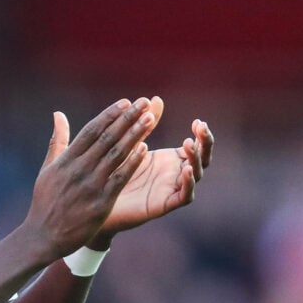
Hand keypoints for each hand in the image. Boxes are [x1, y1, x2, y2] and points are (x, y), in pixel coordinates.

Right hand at [23, 98, 153, 258]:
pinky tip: (145, 150)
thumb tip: (58, 114)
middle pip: (107, 138)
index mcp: (66, 160)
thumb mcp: (47, 168)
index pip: (91, 131)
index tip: (126, 102)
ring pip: (116, 155)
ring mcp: (91, 185)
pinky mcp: (101, 202)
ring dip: (134, 135)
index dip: (110, 115)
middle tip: (144, 103)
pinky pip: (120, 178)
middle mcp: (79, 169)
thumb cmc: (45, 202)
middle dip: (127, 119)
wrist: (43, 236)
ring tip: (150, 120)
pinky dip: (132, 163)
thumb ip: (57, 140)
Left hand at [87, 97, 213, 247]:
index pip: (197, 145)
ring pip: (196, 175)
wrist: (96, 200)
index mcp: (171, 159)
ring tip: (189, 144)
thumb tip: (155, 98)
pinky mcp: (164, 204)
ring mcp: (172, 189)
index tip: (198, 121)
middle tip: (201, 128)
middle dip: (205, 143)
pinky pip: (184, 196)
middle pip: (202, 158)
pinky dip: (189, 183)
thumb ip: (145, 123)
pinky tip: (186, 169)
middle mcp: (176, 174)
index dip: (202, 135)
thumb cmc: (114, 170)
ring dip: (196, 159)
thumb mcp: (132, 143)